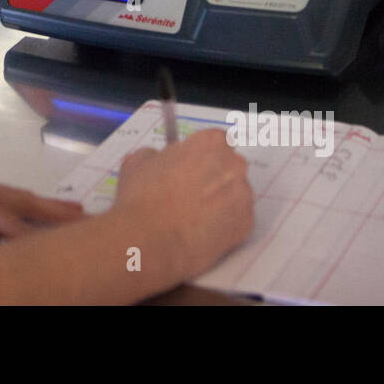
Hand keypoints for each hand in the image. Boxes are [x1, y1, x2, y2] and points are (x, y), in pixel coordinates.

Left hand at [0, 145, 84, 248]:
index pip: (0, 213)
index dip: (27, 232)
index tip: (59, 245)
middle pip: (12, 197)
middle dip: (47, 209)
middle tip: (85, 217)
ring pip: (2, 197)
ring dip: (34, 206)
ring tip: (67, 213)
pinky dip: (9, 208)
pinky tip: (14, 216)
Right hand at [112, 129, 254, 282]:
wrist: (150, 240)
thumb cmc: (143, 198)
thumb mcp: (137, 162)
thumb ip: (154, 154)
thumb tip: (156, 159)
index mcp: (211, 142)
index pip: (216, 142)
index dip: (201, 156)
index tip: (190, 167)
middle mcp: (234, 165)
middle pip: (229, 167)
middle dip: (213, 177)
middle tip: (189, 192)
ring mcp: (243, 196)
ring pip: (234, 195)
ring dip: (219, 202)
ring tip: (192, 216)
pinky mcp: (246, 225)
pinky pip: (236, 220)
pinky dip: (223, 225)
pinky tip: (200, 230)